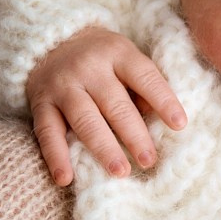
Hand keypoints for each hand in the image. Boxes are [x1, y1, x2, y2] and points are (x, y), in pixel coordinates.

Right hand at [25, 26, 187, 185]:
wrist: (50, 41)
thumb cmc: (101, 58)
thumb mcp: (125, 58)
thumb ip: (141, 87)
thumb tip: (158, 121)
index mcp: (117, 52)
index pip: (144, 76)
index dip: (163, 100)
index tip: (179, 125)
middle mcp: (89, 67)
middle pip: (115, 104)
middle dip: (134, 134)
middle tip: (149, 160)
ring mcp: (62, 86)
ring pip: (85, 120)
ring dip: (103, 148)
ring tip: (121, 172)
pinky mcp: (41, 103)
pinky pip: (47, 132)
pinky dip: (55, 156)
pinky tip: (65, 178)